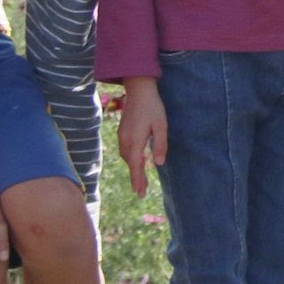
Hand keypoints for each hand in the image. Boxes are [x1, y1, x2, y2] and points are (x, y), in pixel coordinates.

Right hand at [116, 77, 166, 197]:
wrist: (139, 90)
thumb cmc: (153, 107)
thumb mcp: (161, 125)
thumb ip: (160, 144)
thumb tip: (158, 163)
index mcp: (135, 140)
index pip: (136, 165)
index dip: (138, 180)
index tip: (139, 193)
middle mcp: (125, 140)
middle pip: (131, 164)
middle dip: (136, 178)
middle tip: (142, 192)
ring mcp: (122, 136)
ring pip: (127, 157)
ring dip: (133, 169)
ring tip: (141, 180)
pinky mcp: (122, 131)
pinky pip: (125, 150)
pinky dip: (131, 159)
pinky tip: (137, 161)